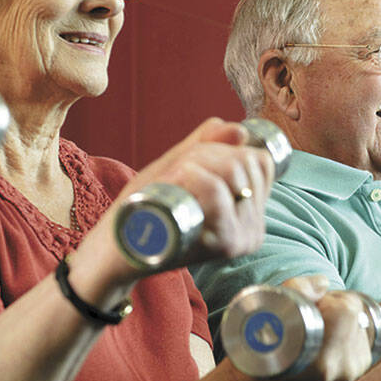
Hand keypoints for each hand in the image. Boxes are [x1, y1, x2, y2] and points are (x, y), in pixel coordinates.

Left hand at [109, 117, 274, 265]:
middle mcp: (254, 229)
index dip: (225, 147)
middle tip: (177, 172)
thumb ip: (207, 144)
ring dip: (196, 161)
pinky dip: (194, 175)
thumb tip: (241, 131)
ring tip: (172, 182)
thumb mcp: (180, 169)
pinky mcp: (223, 245)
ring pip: (232, 171)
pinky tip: (176, 180)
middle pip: (245, 161)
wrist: (119, 249)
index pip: (260, 160)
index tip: (193, 161)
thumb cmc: (146, 209)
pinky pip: (218, 192)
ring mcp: (241, 239)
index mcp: (250, 213)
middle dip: (207, 152)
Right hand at [254, 275, 376, 380]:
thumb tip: (324, 283)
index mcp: (323, 363)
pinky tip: (329, 332)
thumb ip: (298, 289)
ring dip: (340, 315)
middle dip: (334, 305)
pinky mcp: (360, 365)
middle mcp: (342, 370)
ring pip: (359, 318)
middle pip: (354, 312)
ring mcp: (353, 369)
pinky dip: (347, 323)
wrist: (266, 374)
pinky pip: (363, 328)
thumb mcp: (273, 308)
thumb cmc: (266, 339)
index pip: (344, 311)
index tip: (309, 307)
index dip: (327, 300)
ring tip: (316, 327)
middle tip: (311, 315)